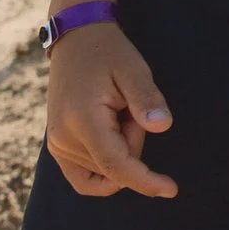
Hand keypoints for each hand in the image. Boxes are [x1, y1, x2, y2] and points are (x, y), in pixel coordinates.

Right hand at [43, 23, 177, 197]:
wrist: (76, 39)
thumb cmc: (108, 53)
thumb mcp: (134, 69)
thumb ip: (146, 98)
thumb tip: (162, 127)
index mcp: (82, 120)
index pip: (116, 165)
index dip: (144, 181)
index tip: (170, 190)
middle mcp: (63, 138)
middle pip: (114, 165)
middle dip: (133, 141)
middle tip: (129, 106)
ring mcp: (57, 144)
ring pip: (103, 170)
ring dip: (120, 146)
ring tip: (116, 110)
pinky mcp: (57, 146)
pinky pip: (83, 178)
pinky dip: (105, 170)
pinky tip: (114, 140)